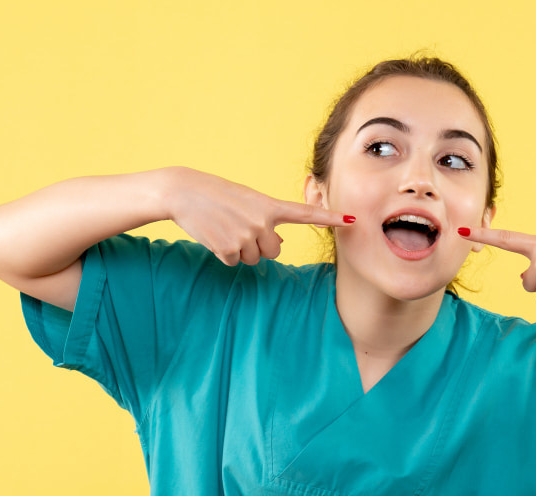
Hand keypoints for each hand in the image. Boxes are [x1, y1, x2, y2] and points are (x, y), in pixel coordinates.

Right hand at [164, 167, 353, 265]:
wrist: (184, 192)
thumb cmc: (217, 195)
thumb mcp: (247, 201)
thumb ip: (267, 220)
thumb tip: (277, 245)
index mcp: (269, 206)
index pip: (306, 214)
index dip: (330, 218)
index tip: (352, 220)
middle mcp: (262, 221)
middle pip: (274, 251)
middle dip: (259, 245)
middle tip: (239, 226)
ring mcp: (246, 236)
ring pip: (254, 258)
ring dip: (240, 249)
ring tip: (225, 228)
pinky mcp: (229, 249)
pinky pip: (235, 262)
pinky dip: (224, 254)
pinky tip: (215, 236)